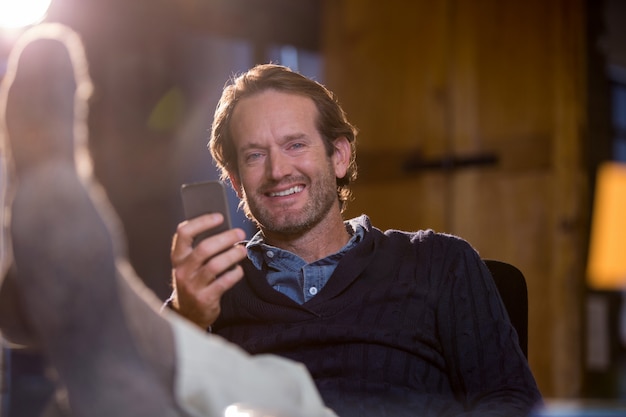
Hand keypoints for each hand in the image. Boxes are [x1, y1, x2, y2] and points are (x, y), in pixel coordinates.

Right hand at [170, 213, 246, 328]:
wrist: (187, 314)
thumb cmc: (192, 282)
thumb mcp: (188, 265)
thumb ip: (199, 248)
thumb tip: (225, 229)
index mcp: (178, 257)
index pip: (184, 233)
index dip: (202, 222)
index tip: (219, 217)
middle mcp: (182, 270)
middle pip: (204, 248)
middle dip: (225, 238)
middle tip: (239, 233)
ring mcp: (192, 286)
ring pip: (215, 265)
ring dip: (232, 255)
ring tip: (242, 250)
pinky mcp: (204, 299)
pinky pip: (223, 282)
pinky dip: (234, 274)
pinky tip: (239, 270)